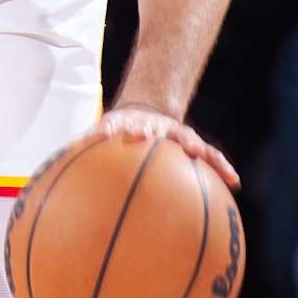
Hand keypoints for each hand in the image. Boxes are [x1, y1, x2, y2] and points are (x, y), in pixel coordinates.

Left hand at [94, 104, 239, 191]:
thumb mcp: (103, 134)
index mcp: (134, 125)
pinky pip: (210, 157)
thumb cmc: (118, 133)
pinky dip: (222, 167)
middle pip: (167, 130)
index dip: (128, 129)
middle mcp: (159, 128)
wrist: (141, 114)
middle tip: (186, 147)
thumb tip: (62, 159)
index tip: (128, 133)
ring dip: (206, 154)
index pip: (130, 125)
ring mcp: (178, 135)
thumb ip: (87, 145)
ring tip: (224, 170)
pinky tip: (235, 182)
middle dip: (175, 139)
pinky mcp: (192, 145)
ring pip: (194, 142)